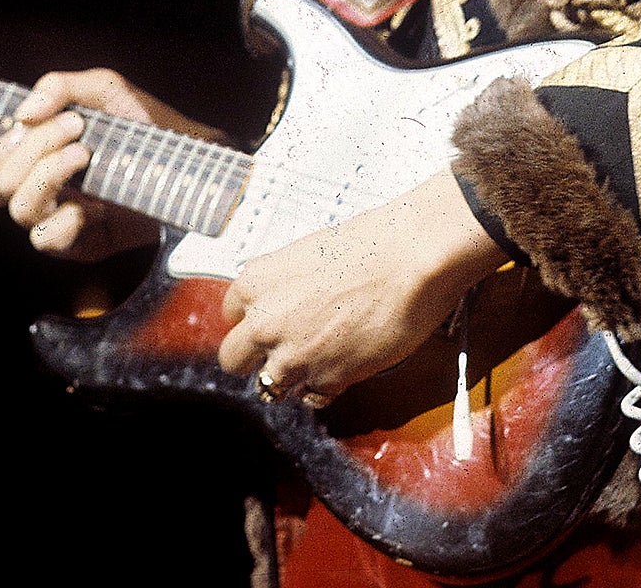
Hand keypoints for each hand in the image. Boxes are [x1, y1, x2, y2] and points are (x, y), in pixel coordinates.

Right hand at [0, 68, 214, 262]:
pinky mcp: (84, 244)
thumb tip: (22, 115)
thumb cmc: (146, 122)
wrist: (192, 159)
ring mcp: (62, 218)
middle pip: (2, 182)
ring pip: (20, 209)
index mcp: (41, 157)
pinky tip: (91, 204)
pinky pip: (47, 240)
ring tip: (84, 152)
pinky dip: (62, 220)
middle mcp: (45, 190)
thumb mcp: (105, 90)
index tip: (10, 135)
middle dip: (32, 148)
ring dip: (46, 175)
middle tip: (75, 125)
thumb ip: (60, 87)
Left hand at [217, 170, 507, 403]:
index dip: (252, 320)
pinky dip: (325, 386)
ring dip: (290, 376)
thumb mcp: (311, 252)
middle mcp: (264, 321)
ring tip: (320, 357)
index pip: (229, 315)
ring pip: (268, 386)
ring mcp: (293, 355)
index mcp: (255, 281)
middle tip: (285, 348)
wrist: (411, 258)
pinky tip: (343, 363)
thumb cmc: (373, 243)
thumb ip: (287, 283)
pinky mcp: (327, 379)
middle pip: (233, 360)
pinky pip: (312, 397)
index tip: (269, 322)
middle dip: (256, 357)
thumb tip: (289, 298)